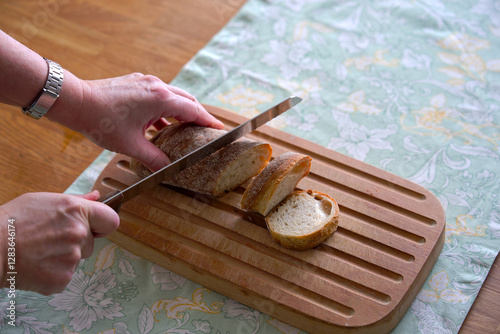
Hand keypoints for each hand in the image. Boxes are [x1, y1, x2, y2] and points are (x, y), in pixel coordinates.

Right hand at [0, 190, 118, 294]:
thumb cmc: (13, 221)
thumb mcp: (45, 201)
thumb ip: (77, 201)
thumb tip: (97, 197)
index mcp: (77, 211)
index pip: (111, 220)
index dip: (103, 224)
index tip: (95, 227)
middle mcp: (79, 234)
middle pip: (91, 242)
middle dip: (76, 242)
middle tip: (50, 239)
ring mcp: (72, 257)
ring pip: (77, 259)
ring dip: (64, 257)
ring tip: (39, 250)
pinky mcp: (63, 278)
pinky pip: (65, 275)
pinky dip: (53, 273)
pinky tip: (37, 264)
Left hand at [74, 73, 223, 171]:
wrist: (76, 100)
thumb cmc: (101, 121)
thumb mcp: (130, 145)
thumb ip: (153, 158)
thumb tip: (167, 170)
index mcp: (160, 99)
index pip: (193, 110)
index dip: (208, 121)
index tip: (219, 128)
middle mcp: (156, 86)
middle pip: (186, 100)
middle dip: (197, 115)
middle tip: (205, 129)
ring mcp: (145, 82)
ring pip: (172, 95)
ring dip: (181, 110)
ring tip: (185, 128)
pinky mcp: (135, 82)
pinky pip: (158, 94)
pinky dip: (165, 107)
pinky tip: (160, 123)